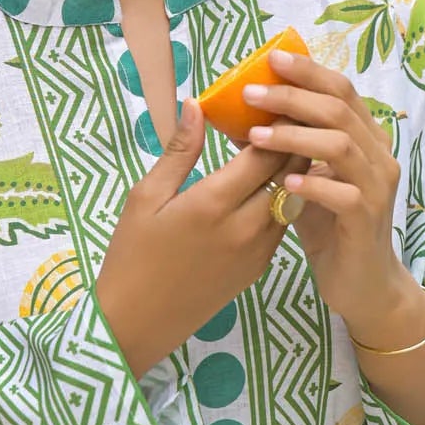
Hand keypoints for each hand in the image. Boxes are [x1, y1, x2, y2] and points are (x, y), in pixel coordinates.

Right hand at [96, 96, 307, 377]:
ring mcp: (257, 251)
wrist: (138, 323)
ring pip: (292, 198)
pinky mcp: (259, 268)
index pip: (265, 153)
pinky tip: (266, 185)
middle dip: (293, 141)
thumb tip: (196, 105)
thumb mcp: (145, 197)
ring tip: (279, 145)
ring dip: (291, 171)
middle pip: (290, 174)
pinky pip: (282, 224)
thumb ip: (179, 151)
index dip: (277, 123)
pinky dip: (282, 198)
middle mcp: (245, 227)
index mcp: (213, 203)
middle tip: (287, 115)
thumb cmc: (132, 256)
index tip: (276, 100)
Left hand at [241, 47, 416, 342]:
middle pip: (339, 108)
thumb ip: (287, 150)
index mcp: (365, 138)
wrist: (363, 284)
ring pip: (340, 145)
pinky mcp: (368, 220)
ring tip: (256, 136)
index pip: (341, 90)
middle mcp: (378, 155)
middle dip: (292, 96)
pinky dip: (312, 185)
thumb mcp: (305, 180)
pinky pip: (343, 194)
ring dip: (295, 136)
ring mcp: (377, 187)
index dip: (308, 71)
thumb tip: (245, 119)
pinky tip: (284, 183)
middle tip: (250, 93)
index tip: (270, 59)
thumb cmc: (331, 228)